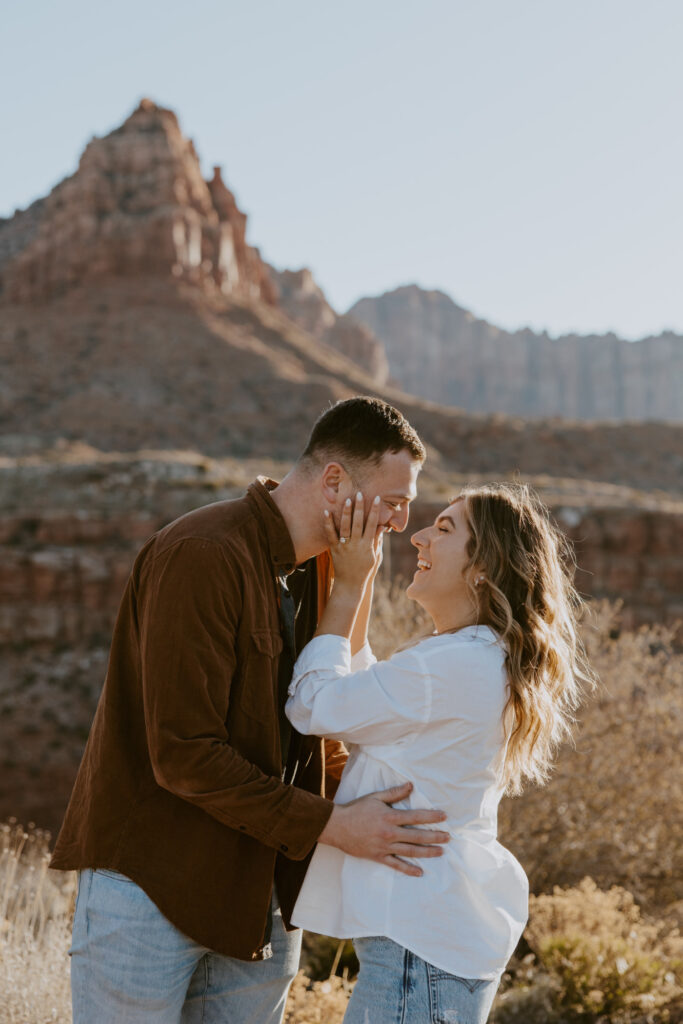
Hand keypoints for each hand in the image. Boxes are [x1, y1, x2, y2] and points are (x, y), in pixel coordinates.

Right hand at [317, 781, 448, 876]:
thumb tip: (411, 786)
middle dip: (435, 836)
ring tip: (441, 852)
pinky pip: (396, 865)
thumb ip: (394, 793)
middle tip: (448, 837)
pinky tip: (419, 872)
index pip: (415, 816)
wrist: (337, 826)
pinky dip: (408, 869)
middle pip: (417, 836)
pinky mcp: (378, 857)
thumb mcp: (375, 797)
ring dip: (427, 852)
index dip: (431, 816)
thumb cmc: (356, 809)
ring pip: (410, 851)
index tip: (444, 817)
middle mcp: (389, 833)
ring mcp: (384, 847)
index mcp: (390, 817)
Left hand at [324, 493, 382, 591]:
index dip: (374, 510)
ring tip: (347, 499)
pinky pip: (330, 534)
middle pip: (358, 522)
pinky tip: (326, 511)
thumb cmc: (366, 570)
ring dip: (346, 512)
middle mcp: (356, 544)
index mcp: (367, 545)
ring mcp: (344, 546)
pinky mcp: (334, 549)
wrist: (350, 584)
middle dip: (359, 507)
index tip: (376, 498)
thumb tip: (381, 526)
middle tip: (359, 493)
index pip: (372, 524)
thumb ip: (377, 541)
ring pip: (345, 526)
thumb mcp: (376, 556)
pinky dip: (328, 523)